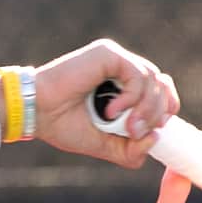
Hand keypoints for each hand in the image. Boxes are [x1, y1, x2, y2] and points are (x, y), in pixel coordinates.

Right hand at [30, 39, 178, 167]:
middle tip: (137, 132)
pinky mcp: (107, 53)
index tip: (154, 130)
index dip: (166, 109)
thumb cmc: (62, 125)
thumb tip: (155, 137)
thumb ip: (130, 149)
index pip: (161, 89)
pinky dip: (130, 97)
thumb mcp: (104, 145)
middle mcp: (121, 68)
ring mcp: (115, 58)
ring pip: (152, 79)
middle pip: (162, 84)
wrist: (35, 113)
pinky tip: (111, 110)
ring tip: (126, 126)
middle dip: (157, 113)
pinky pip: (137, 74)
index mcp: (122, 84)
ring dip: (145, 109)